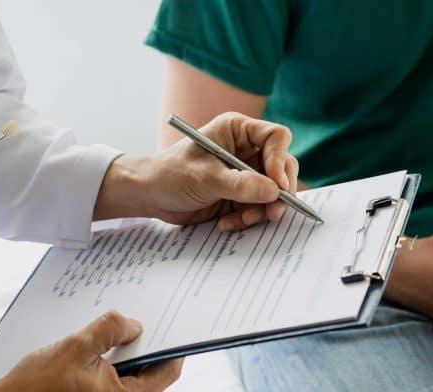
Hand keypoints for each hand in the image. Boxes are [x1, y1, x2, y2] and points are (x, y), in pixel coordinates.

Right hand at [0, 311, 182, 390]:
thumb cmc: (36, 385)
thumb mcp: (76, 346)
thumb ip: (109, 330)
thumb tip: (133, 325)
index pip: (166, 373)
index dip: (173, 347)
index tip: (177, 327)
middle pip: (149, 374)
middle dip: (147, 346)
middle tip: (145, 322)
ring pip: (131, 376)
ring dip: (128, 353)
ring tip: (121, 330)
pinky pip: (114, 379)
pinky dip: (113, 361)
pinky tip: (102, 344)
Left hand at [95, 112, 297, 230]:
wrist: (151, 196)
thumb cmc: (170, 174)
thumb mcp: (204, 178)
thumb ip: (240, 184)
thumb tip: (273, 191)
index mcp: (238, 131)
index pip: (276, 137)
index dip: (281, 159)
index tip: (277, 184)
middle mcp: (247, 149)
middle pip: (282, 166)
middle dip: (279, 191)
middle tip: (273, 212)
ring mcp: (246, 173)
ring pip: (274, 191)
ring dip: (262, 209)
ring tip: (242, 219)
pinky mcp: (242, 195)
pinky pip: (258, 208)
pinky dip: (248, 218)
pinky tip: (226, 222)